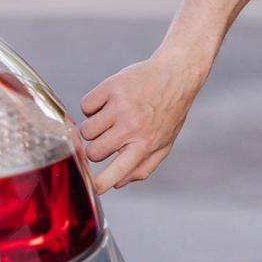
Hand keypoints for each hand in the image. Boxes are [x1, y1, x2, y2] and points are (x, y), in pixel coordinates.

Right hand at [79, 52, 204, 193]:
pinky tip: (108, 102)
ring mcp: (121, 106)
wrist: (175, 74)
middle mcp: (132, 126)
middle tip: (108, 138)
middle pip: (94, 151)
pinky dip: (92, 106)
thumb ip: (143, 167)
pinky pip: (86, 105)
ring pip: (87, 130)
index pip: (119, 170)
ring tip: (111, 118)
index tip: (91, 187)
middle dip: (96, 149)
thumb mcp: (164, 142)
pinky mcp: (112, 86)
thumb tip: (117, 184)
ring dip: (94, 127)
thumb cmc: (169, 112)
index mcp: (145, 144)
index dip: (101, 182)